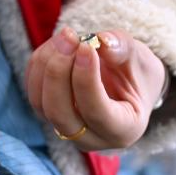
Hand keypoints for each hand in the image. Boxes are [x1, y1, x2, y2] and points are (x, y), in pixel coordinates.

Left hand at [26, 27, 166, 150]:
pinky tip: (56, 44)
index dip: (86, 79)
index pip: (96, 112)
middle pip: (59, 113)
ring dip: (46, 64)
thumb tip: (102, 40)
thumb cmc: (139, 74)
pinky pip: (33, 92)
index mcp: (123, 130)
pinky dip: (39, 64)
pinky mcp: (47, 114)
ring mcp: (65, 129)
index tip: (86, 46)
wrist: (129, 84)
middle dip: (58, 72)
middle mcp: (90, 138)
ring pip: (40, 103)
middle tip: (70, 37)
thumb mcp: (142, 61)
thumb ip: (124, 50)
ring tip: (66, 35)